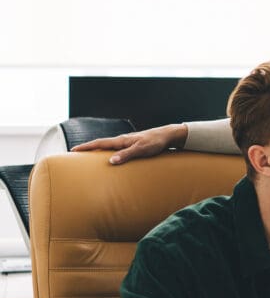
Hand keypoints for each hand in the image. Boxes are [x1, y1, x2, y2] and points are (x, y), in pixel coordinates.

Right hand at [71, 123, 187, 164]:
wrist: (167, 136)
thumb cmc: (155, 142)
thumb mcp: (141, 150)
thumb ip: (126, 155)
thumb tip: (110, 161)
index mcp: (121, 140)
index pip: (99, 143)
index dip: (86, 147)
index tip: (72, 150)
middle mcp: (122, 140)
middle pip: (101, 144)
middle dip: (88, 149)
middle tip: (75, 154)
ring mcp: (127, 142)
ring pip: (109, 147)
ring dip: (98, 151)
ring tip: (89, 158)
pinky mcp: (133, 146)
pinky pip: (117, 149)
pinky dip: (109, 153)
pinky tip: (110, 158)